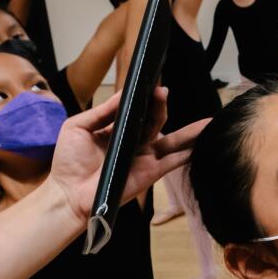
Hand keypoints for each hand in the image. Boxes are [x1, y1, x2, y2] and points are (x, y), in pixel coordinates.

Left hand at [46, 87, 206, 224]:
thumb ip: (102, 111)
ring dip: (190, 131)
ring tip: (208, 120)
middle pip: (156, 121)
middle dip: (162, 106)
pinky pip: (174, 162)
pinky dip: (189, 154)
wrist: (69, 193)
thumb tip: (125, 93)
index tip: (153, 84)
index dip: (146, 98)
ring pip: (172, 140)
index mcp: (117, 130)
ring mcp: (144, 158)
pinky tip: (203, 144)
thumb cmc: (69, 161)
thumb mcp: (78, 127)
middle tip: (164, 91)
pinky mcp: (150, 173)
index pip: (137, 111)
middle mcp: (134, 143)